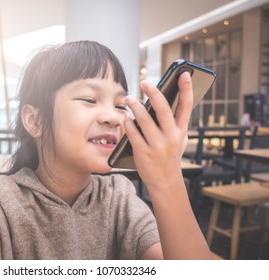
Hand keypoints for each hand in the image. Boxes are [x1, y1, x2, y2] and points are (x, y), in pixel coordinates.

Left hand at [124, 72, 192, 188]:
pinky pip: (132, 132)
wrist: (165, 180)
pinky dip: (128, 122)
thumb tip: (168, 101)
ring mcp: (157, 145)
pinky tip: (126, 117)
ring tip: (129, 99)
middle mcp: (171, 136)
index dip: (187, 89)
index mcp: (181, 131)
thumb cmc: (170, 156)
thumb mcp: (179, 140)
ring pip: (144, 119)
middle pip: (162, 108)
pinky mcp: (143, 152)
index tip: (184, 74)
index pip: (186, 106)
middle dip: (153, 92)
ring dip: (135, 106)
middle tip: (144, 82)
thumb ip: (175, 123)